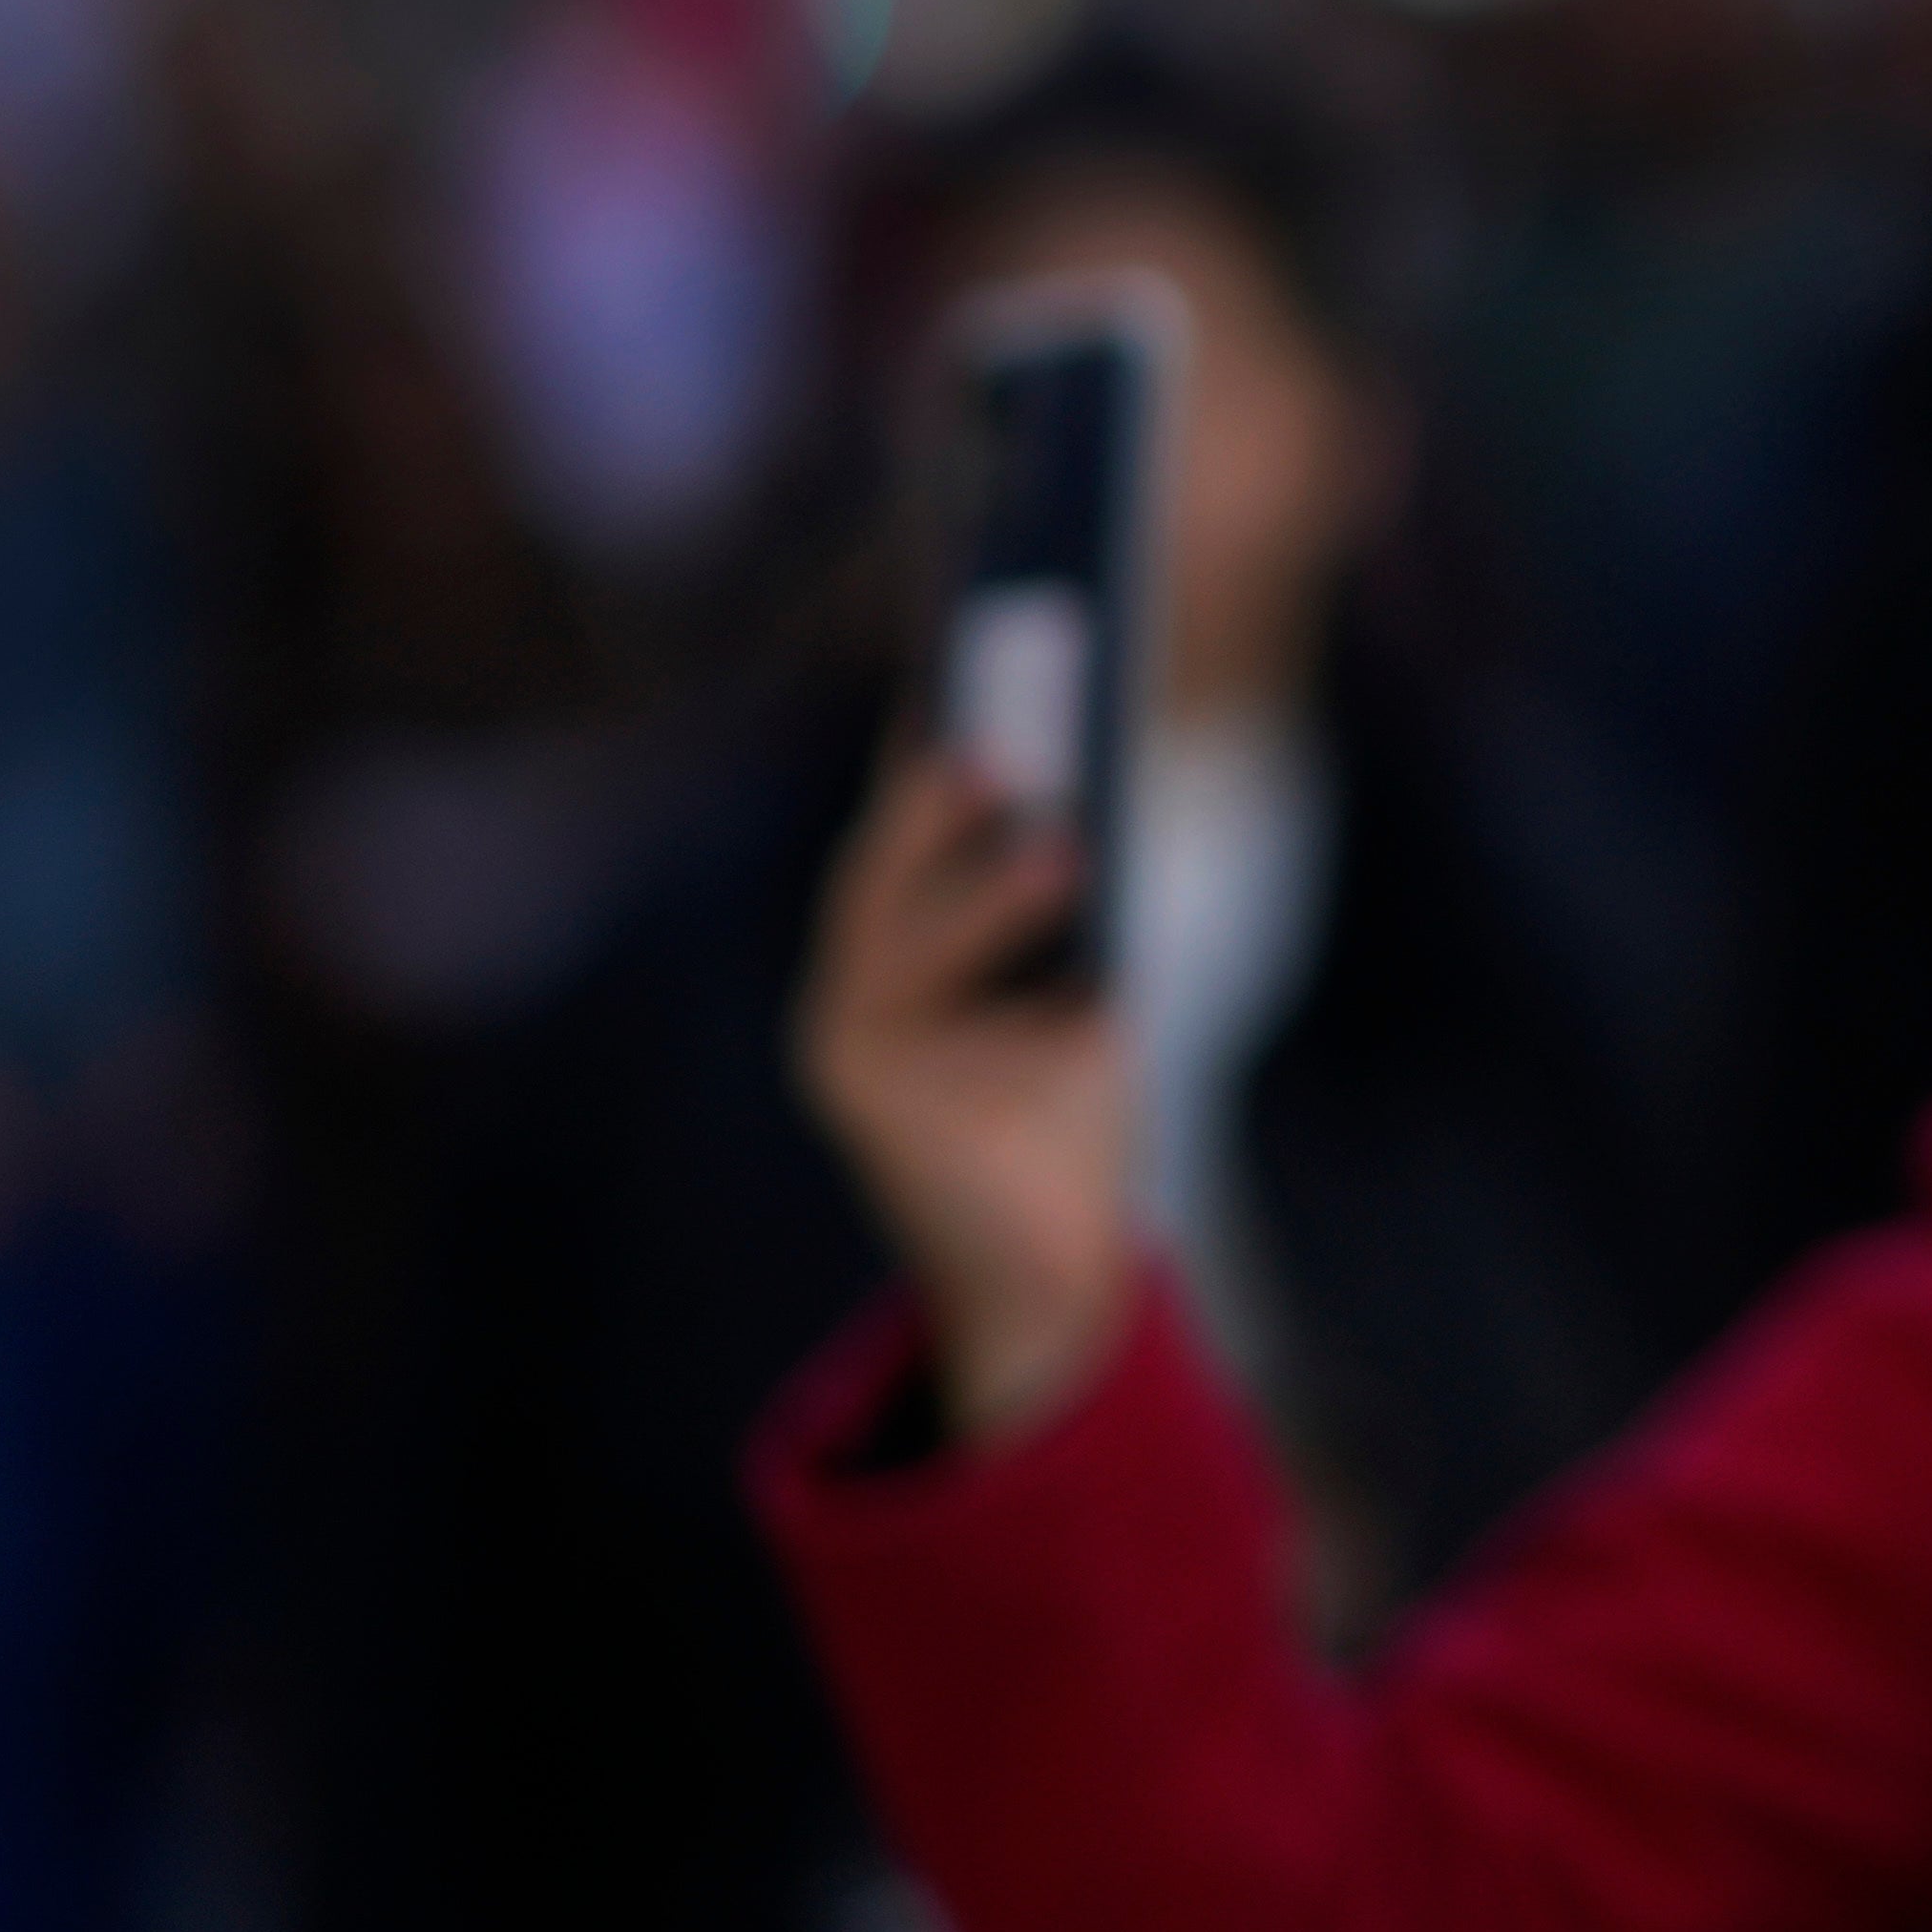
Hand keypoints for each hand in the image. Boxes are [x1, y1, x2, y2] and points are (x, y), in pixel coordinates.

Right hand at [794, 742, 1137, 1441]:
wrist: (1060, 1279)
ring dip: (972, 857)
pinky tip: (1057, 882)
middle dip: (935, 778)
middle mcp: (855, 991)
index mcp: (902, 963)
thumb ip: (1067, 917)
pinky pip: (912, 985)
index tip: (972, 652)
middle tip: (1002, 705)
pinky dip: (984, 928)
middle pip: (882, 859)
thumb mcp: (1087, 1000)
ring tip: (1056, 816)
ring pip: (889, 916)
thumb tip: (1081, 798)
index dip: (931, 746)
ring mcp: (844, 1038)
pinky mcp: (855, 1086)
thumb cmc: (1072, 1129)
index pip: (910, 835)